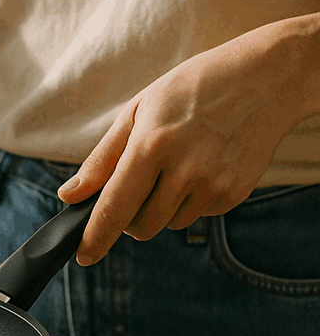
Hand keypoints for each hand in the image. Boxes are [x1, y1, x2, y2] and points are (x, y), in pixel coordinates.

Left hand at [58, 16, 319, 265]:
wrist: (266, 77)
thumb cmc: (192, 89)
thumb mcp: (138, 111)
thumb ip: (101, 159)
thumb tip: (70, 195)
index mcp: (152, 145)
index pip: (115, 207)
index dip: (95, 238)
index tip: (83, 258)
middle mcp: (184, 169)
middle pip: (141, 226)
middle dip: (130, 218)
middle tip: (137, 187)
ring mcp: (213, 184)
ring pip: (169, 224)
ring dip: (161, 208)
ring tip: (176, 166)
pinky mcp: (235, 192)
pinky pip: (198, 215)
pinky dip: (190, 200)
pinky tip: (202, 166)